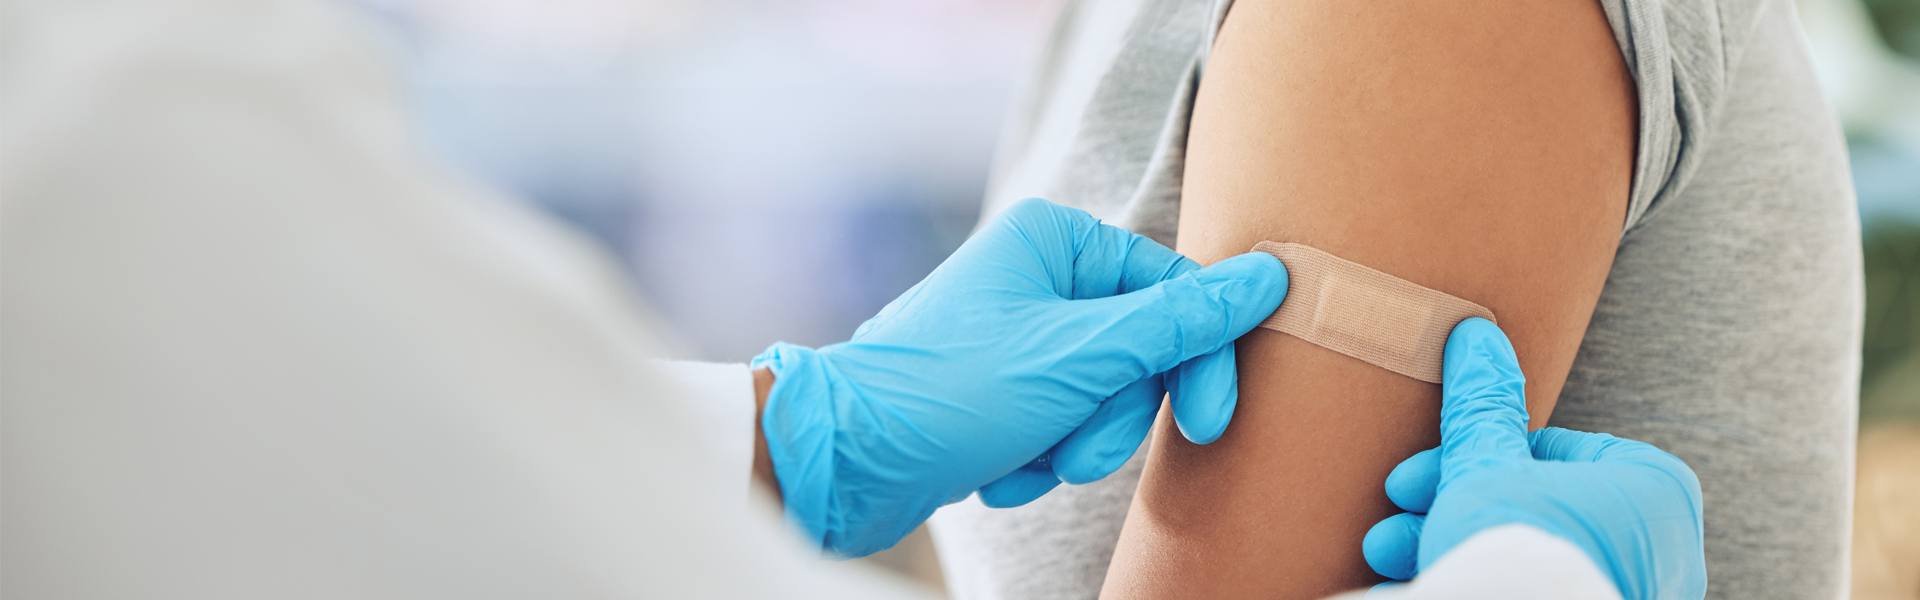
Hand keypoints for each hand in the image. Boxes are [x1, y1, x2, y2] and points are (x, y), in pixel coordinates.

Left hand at [753, 198, 1286, 556]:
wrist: (842, 461)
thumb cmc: (950, 392)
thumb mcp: (1081, 358)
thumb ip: (1180, 322)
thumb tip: (1270, 275)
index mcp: (1054, 240)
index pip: (1170, 292)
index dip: (1199, 362)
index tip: (1212, 422)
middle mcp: (1033, 275)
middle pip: (1137, 352)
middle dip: (1111, 418)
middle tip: (1078, 453)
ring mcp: (1014, 334)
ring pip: (1100, 397)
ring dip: (1071, 445)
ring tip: (1024, 462)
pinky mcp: (995, 389)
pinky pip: (1056, 425)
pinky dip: (1036, 459)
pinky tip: (994, 471)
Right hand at [1361, 318, 1705, 599]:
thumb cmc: (1519, 549)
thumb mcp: (1487, 464)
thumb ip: (1484, 406)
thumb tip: (1476, 336)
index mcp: (1655, 490)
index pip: (1556, 447)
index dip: (1476, 450)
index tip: (1423, 465)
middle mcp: (1658, 549)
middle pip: (1531, 502)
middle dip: (1449, 502)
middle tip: (1398, 504)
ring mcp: (1623, 592)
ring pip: (1524, 553)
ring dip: (1447, 541)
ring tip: (1385, 551)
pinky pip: (1529, 588)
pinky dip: (1476, 578)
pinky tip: (1413, 578)